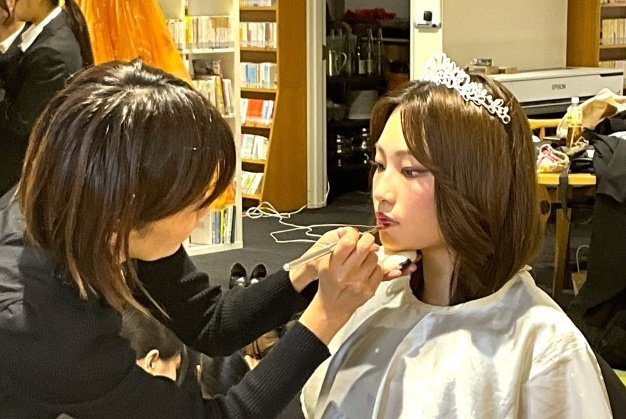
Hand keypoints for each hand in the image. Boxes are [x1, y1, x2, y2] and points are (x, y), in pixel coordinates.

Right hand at [298, 228, 381, 343]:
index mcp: (333, 265)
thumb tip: (348, 231)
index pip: (347, 242)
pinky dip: (375, 267)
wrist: (333, 306)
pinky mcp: (370, 289)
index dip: (353, 234)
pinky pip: (379, 270)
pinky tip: (367, 270)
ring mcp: (359, 282)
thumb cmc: (330, 282)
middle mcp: (346, 274)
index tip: (354, 234)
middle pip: (364, 247)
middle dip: (367, 239)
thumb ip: (337, 246)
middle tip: (365, 241)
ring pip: (374, 257)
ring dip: (370, 255)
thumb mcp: (326, 263)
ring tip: (363, 260)